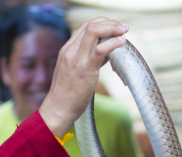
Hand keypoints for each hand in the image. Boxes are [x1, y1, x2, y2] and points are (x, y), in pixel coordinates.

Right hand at [39, 18, 127, 137]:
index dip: (101, 23)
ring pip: (94, 31)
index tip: (113, 28)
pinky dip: (113, 43)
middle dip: (108, 22)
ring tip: (124, 31)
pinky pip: (100, 50)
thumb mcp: (76, 73)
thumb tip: (107, 53)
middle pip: (89, 25)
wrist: (57, 110)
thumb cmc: (67, 96)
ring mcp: (76, 59)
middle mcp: (70, 51)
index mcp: (67, 50)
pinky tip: (122, 42)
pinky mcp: (85, 70)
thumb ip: (89, 61)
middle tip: (122, 27)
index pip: (84, 27)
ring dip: (112, 28)